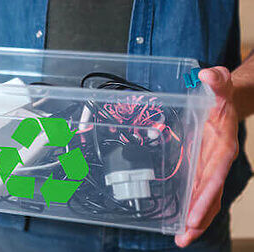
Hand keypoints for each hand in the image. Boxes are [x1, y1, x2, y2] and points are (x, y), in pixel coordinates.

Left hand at [175, 67, 238, 246]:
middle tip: (183, 239)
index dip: (204, 197)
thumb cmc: (222, 95)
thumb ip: (216, 82)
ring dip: (193, 220)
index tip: (193, 217)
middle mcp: (216, 162)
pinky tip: (178, 220)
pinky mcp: (199, 167)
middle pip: (209, 195)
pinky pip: (196, 190)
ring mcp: (208, 167)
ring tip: (180, 239)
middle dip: (198, 219)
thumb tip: (207, 74)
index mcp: (222, 147)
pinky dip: (190, 206)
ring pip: (203, 198)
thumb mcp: (219, 85)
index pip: (214, 176)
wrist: (227, 101)